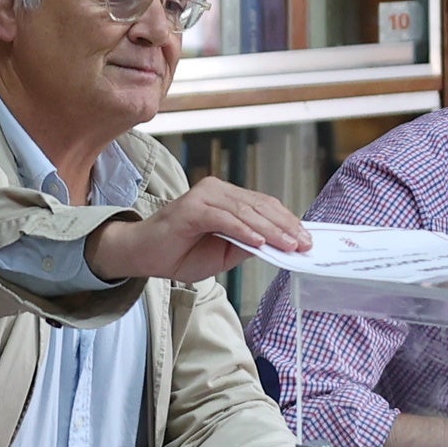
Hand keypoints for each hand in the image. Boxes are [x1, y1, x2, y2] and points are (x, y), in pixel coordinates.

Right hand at [85, 177, 310, 284]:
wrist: (141, 255)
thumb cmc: (178, 253)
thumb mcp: (222, 254)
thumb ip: (246, 245)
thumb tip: (276, 245)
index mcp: (226, 199)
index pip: (264, 206)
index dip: (287, 222)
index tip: (306, 239)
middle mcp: (216, 191)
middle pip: (260, 206)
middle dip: (285, 226)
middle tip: (304, 243)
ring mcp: (203, 197)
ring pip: (246, 211)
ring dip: (270, 229)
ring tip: (288, 244)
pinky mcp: (192, 208)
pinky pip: (224, 218)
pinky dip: (244, 230)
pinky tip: (259, 242)